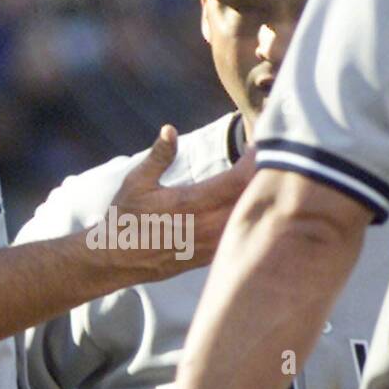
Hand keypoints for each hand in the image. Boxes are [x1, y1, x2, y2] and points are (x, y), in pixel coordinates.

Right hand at [103, 125, 252, 279]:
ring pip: (248, 220)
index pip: (237, 180)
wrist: (116, 259)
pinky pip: (238, 237)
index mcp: (189, 202)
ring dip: (259, 199)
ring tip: (266, 179)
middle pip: (251, 200)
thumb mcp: (137, 182)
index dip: (254, 161)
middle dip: (264, 177)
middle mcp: (204, 225)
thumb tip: (169, 129)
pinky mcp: (209, 257)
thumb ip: (159, 156)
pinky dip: (248, 219)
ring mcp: (209, 244)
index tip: (258, 145)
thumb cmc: (125, 217)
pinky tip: (250, 206)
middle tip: (271, 158)